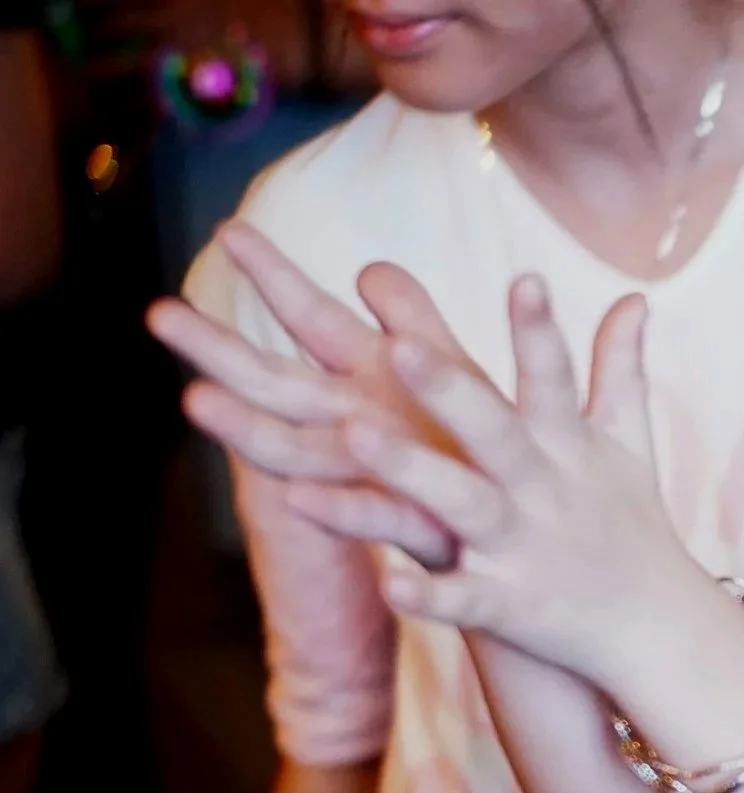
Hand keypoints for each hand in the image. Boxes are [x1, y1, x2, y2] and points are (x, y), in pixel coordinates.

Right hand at [148, 224, 473, 565]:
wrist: (520, 547)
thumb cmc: (480, 452)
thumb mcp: (452, 373)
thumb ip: (412, 321)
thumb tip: (365, 270)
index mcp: (372, 382)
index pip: (310, 320)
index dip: (275, 279)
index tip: (231, 230)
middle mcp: (360, 428)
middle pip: (278, 384)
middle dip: (219, 350)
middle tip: (157, 314)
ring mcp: (380, 480)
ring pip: (302, 454)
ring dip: (247, 431)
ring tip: (195, 402)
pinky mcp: (422, 532)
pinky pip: (378, 523)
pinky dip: (341, 514)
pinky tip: (299, 502)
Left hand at [341, 274, 710, 693]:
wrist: (659, 632)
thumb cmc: (633, 528)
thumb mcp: (631, 445)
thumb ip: (620, 369)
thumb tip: (633, 298)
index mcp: (568, 447)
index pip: (554, 380)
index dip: (541, 333)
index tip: (527, 280)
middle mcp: (543, 490)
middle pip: (495, 433)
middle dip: (451, 391)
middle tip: (402, 346)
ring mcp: (524, 549)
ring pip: (462, 505)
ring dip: (411, 473)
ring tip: (354, 437)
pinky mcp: (509, 606)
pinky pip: (462, 600)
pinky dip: (429, 596)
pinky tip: (388, 584)